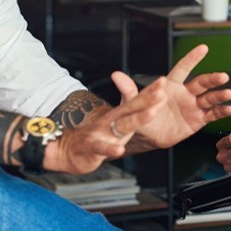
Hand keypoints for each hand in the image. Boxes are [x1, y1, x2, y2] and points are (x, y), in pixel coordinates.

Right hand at [46, 77, 167, 173]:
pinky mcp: (92, 147)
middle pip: (132, 109)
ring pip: (122, 125)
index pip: (136, 101)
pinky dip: (111, 148)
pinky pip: (103, 147)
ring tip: (152, 113)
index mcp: (118, 115)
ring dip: (138, 119)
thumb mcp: (115, 124)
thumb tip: (150, 105)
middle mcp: (111, 121)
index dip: (150, 92)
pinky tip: (120, 149)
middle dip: (148, 100)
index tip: (163, 81)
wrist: (67, 149)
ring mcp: (102, 133)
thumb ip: (130, 115)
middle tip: (163, 92)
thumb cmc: (96, 137)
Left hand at [124, 44, 230, 151]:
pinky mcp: (197, 120)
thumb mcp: (134, 103)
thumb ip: (129, 90)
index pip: (183, 68)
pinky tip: (229, 109)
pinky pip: (211, 114)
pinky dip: (221, 111)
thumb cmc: (142, 114)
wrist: (147, 135)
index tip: (203, 48)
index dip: (192, 59)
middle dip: (212, 79)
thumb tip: (116, 76)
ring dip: (220, 95)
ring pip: (209, 98)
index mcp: (170, 84)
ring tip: (229, 94)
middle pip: (201, 82)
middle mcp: (184, 92)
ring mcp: (192, 105)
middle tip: (222, 76)